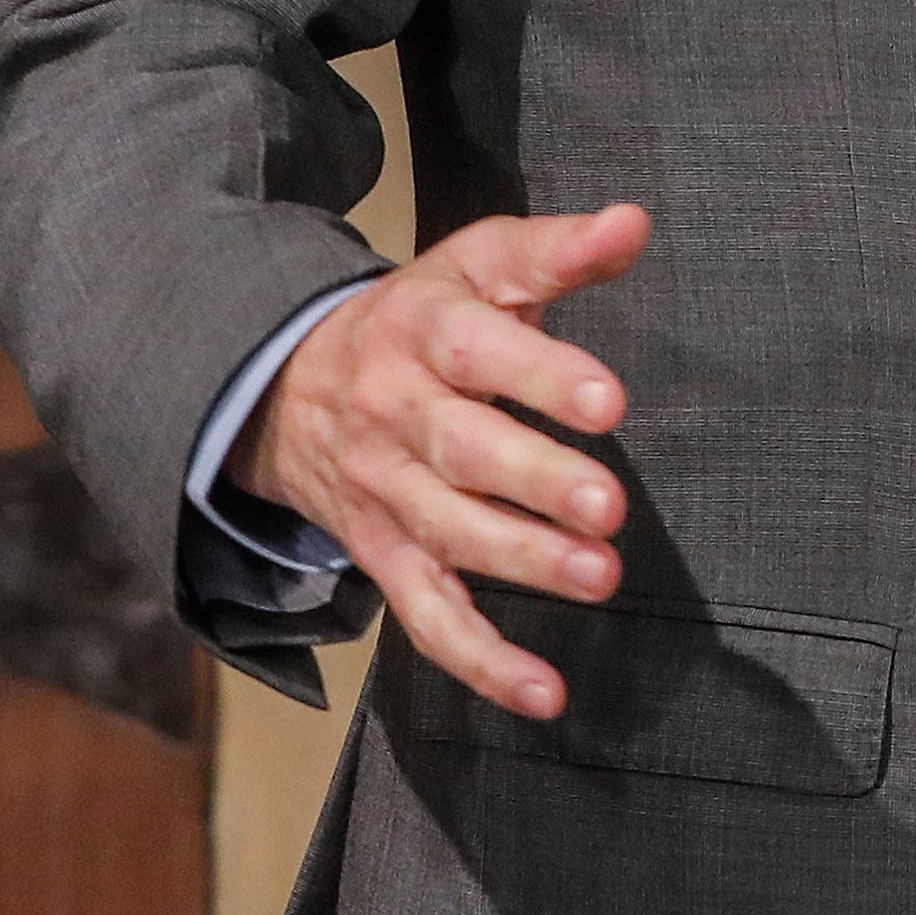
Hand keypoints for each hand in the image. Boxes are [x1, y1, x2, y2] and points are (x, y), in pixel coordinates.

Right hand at [225, 205, 651, 717]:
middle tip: (609, 508)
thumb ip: (556, 249)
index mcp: (424, 333)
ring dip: (523, 563)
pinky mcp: (385, 554)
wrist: (281, 381)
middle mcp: (398, 417)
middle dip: (536, 483)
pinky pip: (428, 616)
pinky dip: (483, 662)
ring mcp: (387, 493)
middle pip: (464, 453)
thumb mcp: (475, 265)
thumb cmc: (419, 317)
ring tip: (602, 579)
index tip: (611, 401)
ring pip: (449, 535)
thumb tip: (634, 222)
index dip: (544, 376)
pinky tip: (546, 692)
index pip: (480, 352)